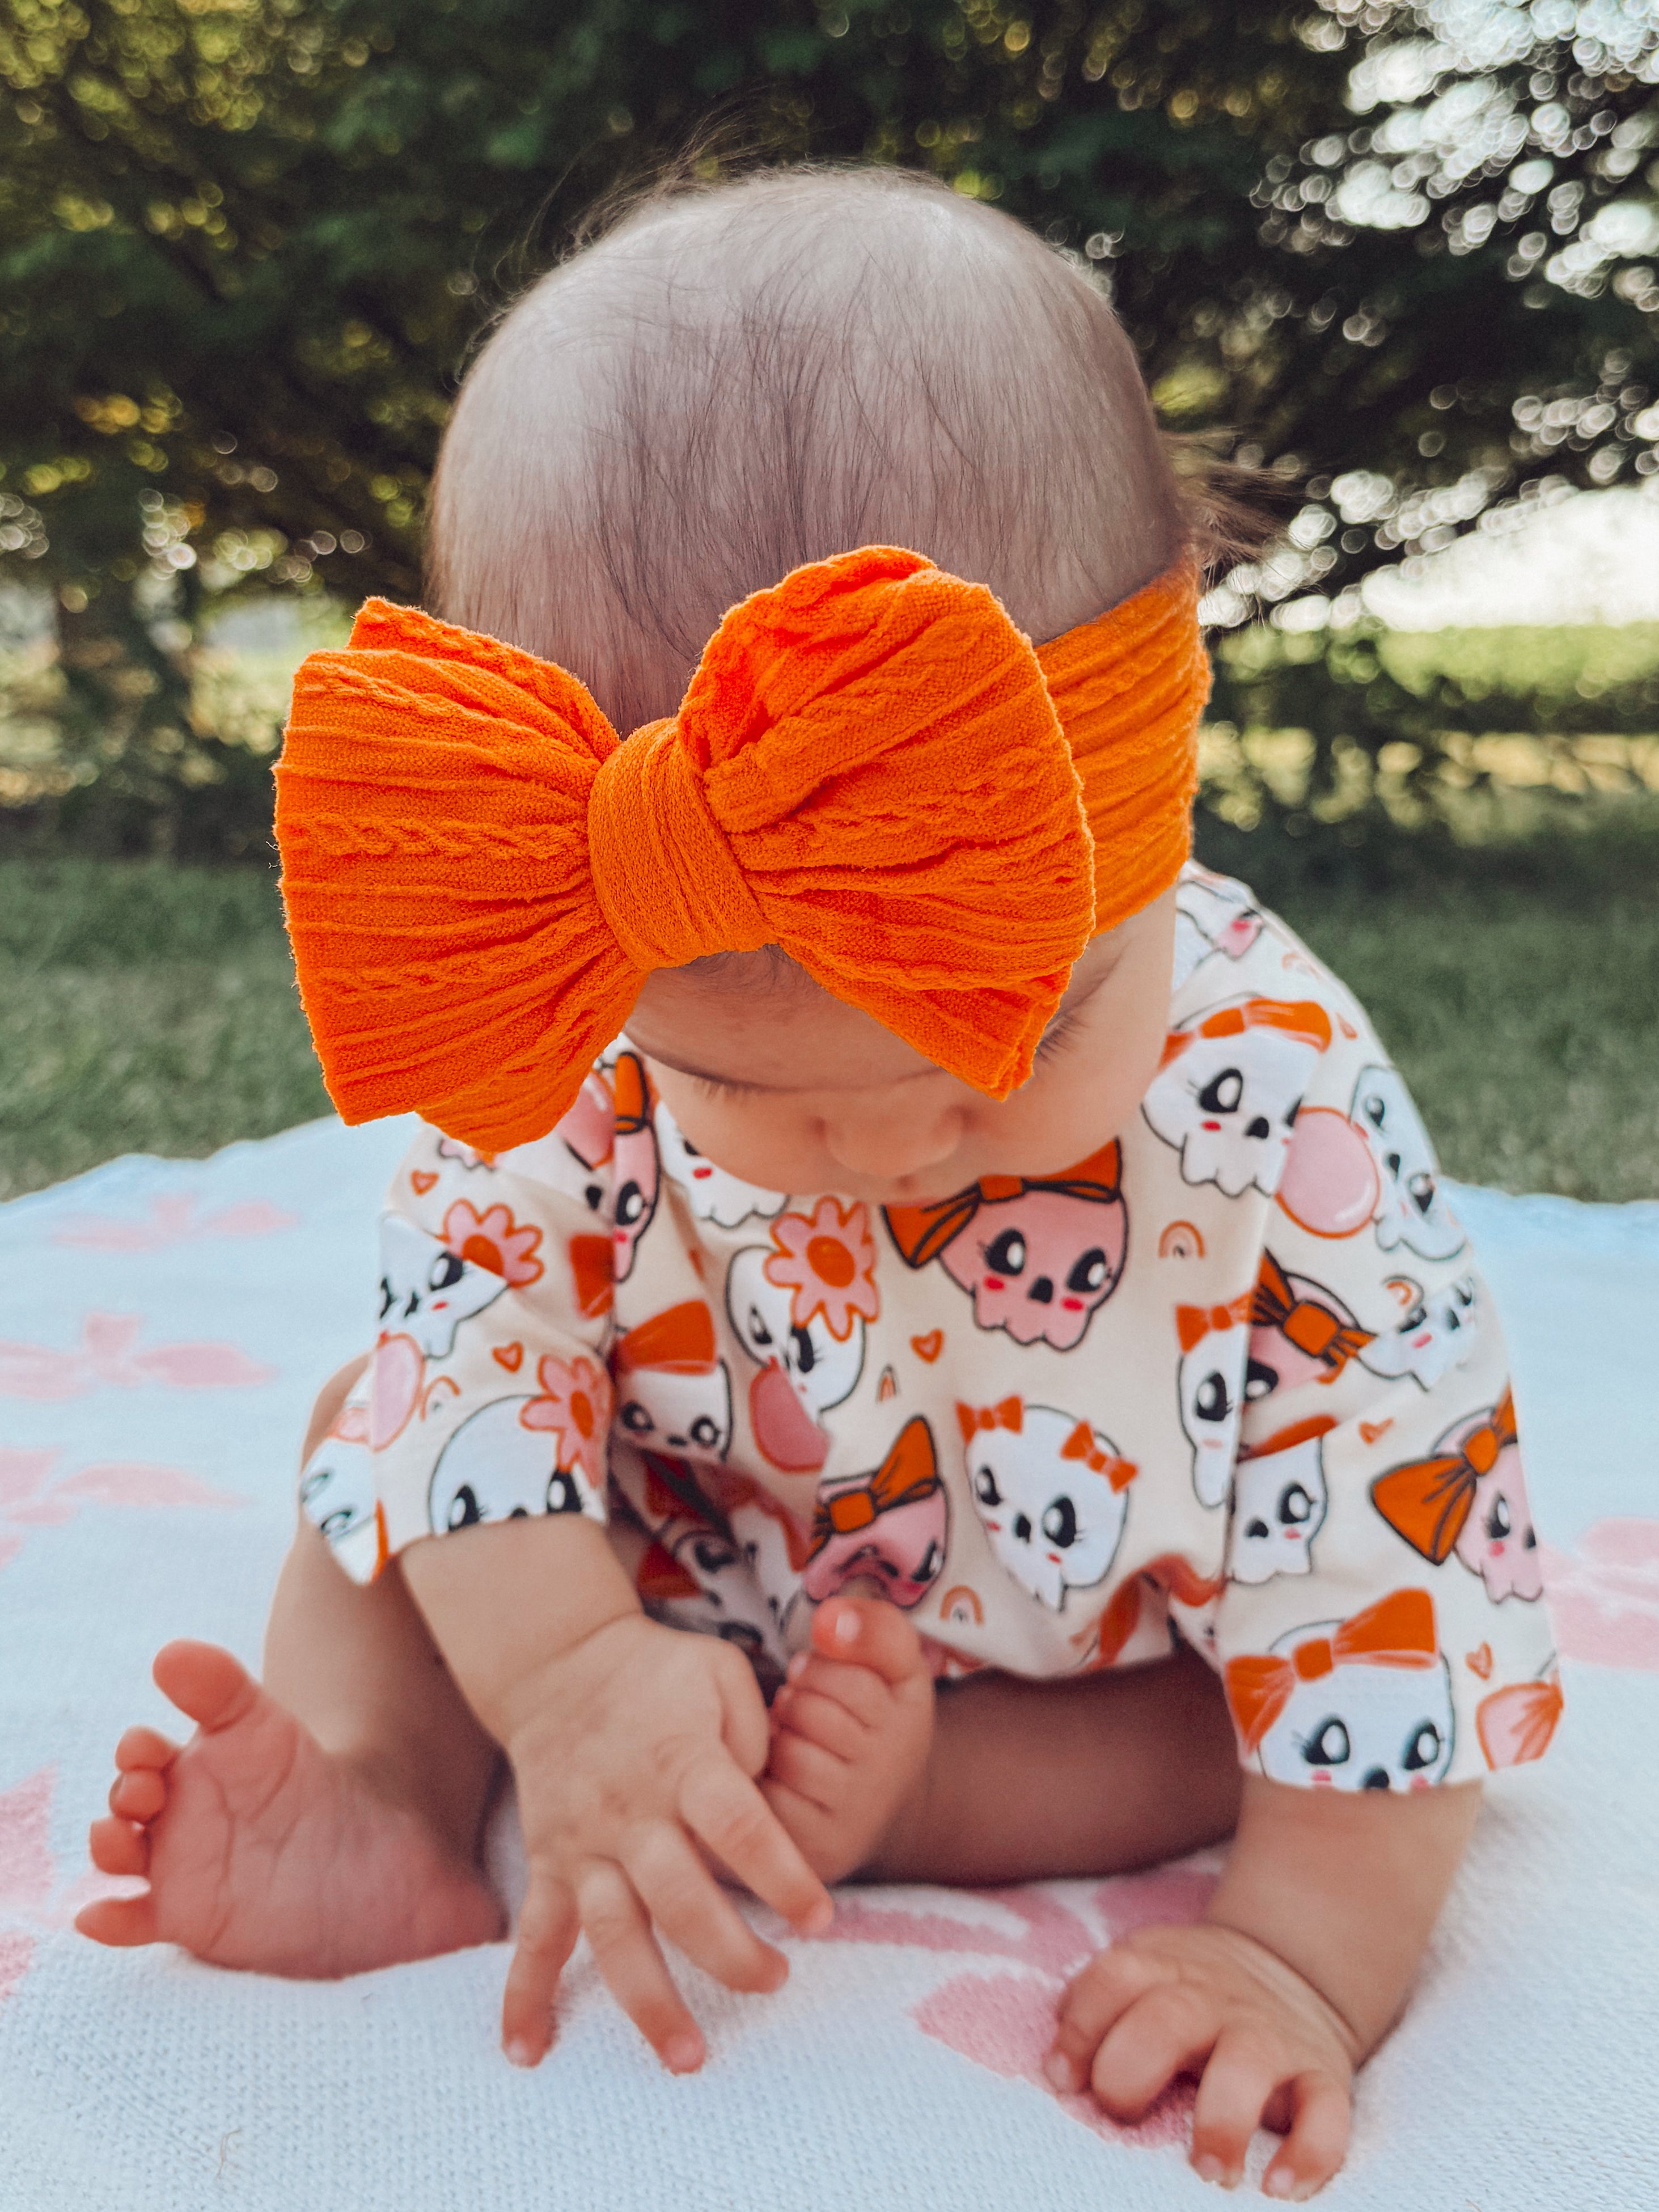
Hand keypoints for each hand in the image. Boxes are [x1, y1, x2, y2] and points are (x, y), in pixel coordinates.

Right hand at [497, 1611, 832, 2073]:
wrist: (559, 1664)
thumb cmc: (658, 1673)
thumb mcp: (720, 1673)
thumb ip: (756, 1732)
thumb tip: (768, 1795)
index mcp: (682, 1762)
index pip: (738, 1827)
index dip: (782, 1876)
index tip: (821, 1919)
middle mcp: (630, 1813)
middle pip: (679, 1899)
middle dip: (731, 1954)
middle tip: (776, 1982)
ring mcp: (582, 1845)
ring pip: (612, 1935)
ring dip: (648, 2001)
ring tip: (688, 2057)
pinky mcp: (548, 1864)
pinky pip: (532, 1938)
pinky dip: (525, 1996)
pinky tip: (528, 2051)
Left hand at [1047, 1920, 1359, 2199]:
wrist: (1289, 1966)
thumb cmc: (1188, 1994)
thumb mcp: (1143, 1973)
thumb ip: (1095, 2007)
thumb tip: (1056, 2071)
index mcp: (1162, 1968)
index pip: (1113, 1979)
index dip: (1080, 2029)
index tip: (1061, 2080)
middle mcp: (1214, 1998)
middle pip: (1168, 2018)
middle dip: (1133, 2067)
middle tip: (1120, 2112)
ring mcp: (1270, 2035)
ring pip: (1248, 2065)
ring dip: (1222, 2120)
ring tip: (1205, 2169)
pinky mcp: (1322, 2073)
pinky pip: (1327, 2112)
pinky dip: (1310, 2152)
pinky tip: (1279, 2187)